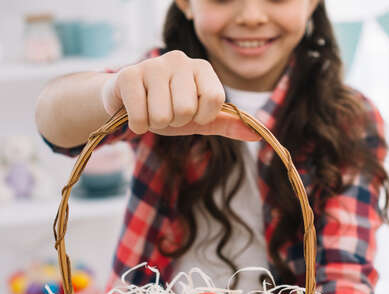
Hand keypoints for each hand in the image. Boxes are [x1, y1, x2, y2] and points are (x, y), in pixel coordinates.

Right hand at [101, 50, 258, 140]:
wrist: (129, 101)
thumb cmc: (169, 108)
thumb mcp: (200, 118)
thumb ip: (228, 124)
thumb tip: (257, 136)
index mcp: (202, 68)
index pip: (215, 99)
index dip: (202, 116)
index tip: (192, 114)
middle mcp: (180, 59)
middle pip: (187, 110)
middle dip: (176, 122)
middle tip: (167, 112)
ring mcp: (153, 64)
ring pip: (163, 115)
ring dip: (155, 123)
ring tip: (151, 110)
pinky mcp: (128, 74)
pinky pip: (140, 116)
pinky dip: (138, 125)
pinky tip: (136, 113)